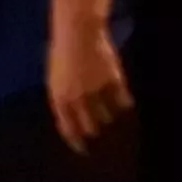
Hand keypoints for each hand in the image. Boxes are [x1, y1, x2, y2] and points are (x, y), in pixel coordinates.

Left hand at [47, 22, 131, 149]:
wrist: (77, 32)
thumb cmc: (62, 52)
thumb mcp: (55, 78)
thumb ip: (63, 97)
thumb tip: (71, 116)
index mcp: (59, 98)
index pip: (67, 127)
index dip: (75, 140)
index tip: (82, 149)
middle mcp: (77, 98)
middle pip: (89, 125)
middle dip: (93, 129)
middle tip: (98, 132)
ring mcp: (96, 89)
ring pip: (107, 115)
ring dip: (108, 116)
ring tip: (110, 115)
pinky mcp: (112, 80)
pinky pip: (122, 99)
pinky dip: (124, 103)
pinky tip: (125, 103)